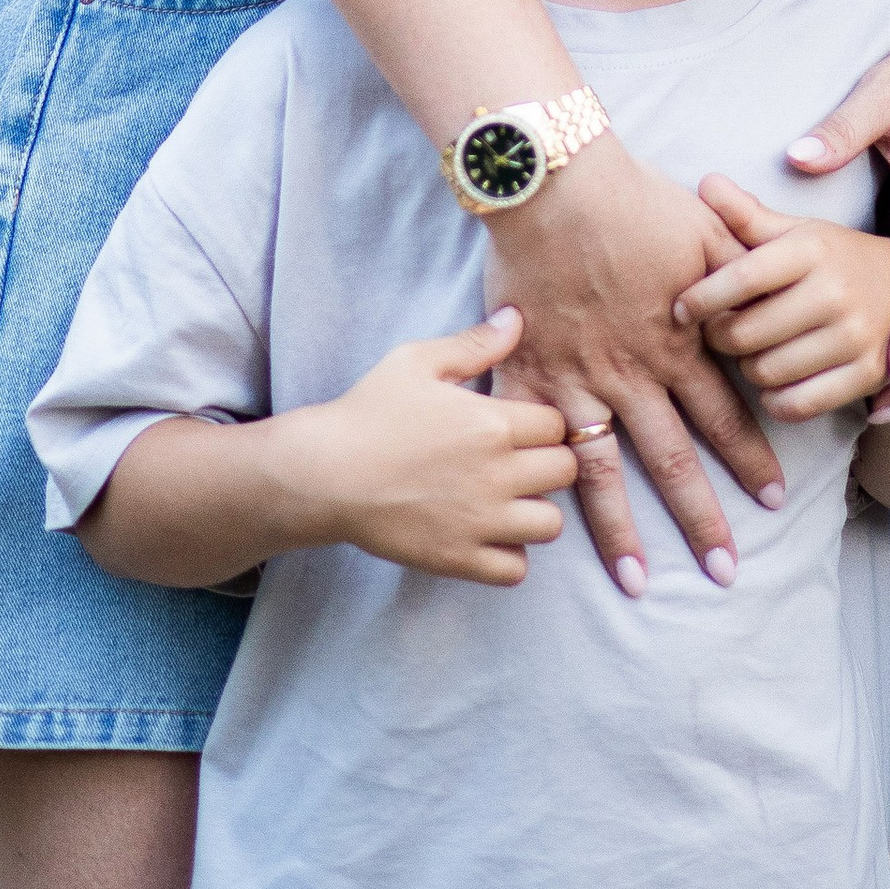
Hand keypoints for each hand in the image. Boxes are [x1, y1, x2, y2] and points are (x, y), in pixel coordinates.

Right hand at [281, 308, 576, 585]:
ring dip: (537, 511)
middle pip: (565, 472)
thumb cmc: (368, 412)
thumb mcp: (417, 361)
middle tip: (521, 461)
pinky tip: (488, 534)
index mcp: (493, 422)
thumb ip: (474, 343)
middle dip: (550, 463)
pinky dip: (510, 556)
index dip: (543, 423)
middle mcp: (496, 474)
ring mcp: (480, 522)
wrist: (324, 474)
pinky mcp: (458, 559)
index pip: (558, 424)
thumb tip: (517, 318)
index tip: (521, 426)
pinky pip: (516, 570)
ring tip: (510, 500)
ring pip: (551, 526)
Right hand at [492, 132, 787, 595]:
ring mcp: (576, 381)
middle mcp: (632, 374)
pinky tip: (548, 528)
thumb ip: (743, 271)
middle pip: (673, 459)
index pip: (725, 416)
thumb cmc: (634, 199)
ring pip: (604, 471)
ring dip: (623, 531)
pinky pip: (537, 443)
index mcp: (678, 341)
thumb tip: (778, 302)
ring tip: (638, 583)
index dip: (751, 459)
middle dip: (701, 519)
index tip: (774, 499)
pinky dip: (545, 485)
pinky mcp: (527, 375)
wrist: (557, 186)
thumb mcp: (706, 229)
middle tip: (726, 571)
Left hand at [675, 179, 889, 416]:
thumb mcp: (799, 232)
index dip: (701, 297)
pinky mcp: (867, 374)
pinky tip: (777, 379)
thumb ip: (748, 215)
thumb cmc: (838, 259)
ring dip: (748, 368)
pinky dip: (774, 399)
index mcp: (813, 248)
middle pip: (745, 333)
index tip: (679, 308)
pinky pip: (795, 405)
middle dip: (720, 337)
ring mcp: (855, 335)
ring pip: (765, 372)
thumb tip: (705, 182)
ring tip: (754, 351)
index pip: (742, 277)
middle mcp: (836, 290)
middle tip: (721, 331)